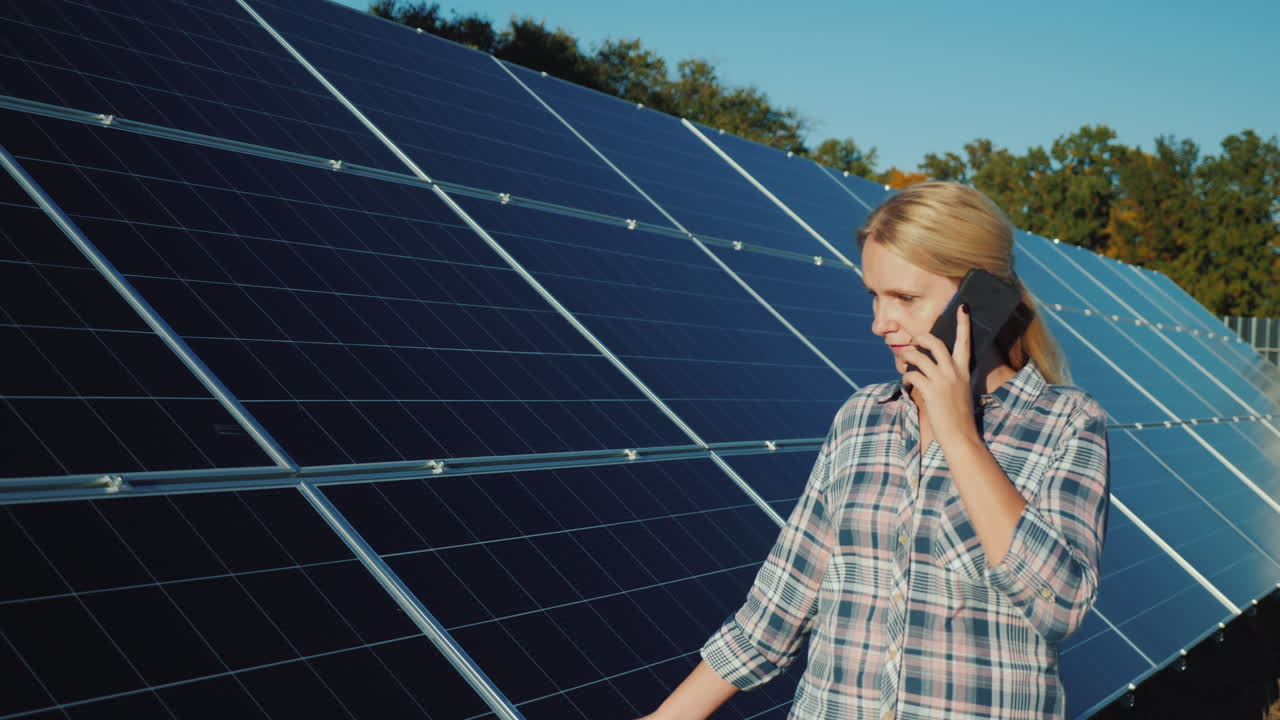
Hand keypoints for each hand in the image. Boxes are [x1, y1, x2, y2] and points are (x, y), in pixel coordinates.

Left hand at [900, 304, 977, 447]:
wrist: (961, 435)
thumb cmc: (959, 415)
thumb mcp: (960, 391)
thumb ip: (950, 377)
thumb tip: (929, 367)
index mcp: (964, 371)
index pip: (965, 342)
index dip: (963, 323)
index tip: (963, 307)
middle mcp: (954, 372)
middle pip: (936, 343)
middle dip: (921, 337)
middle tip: (914, 340)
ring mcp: (942, 381)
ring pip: (918, 357)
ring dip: (907, 356)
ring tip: (903, 361)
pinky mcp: (931, 391)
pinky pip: (912, 375)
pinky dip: (906, 376)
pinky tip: (906, 381)